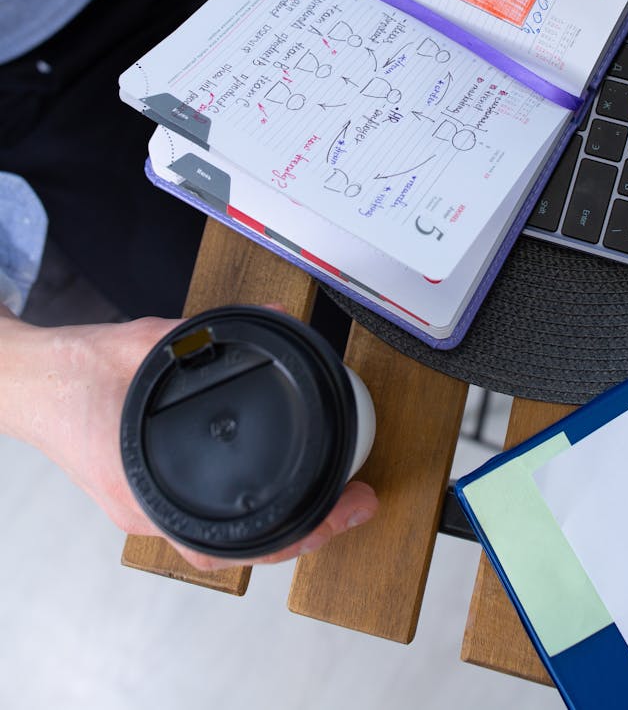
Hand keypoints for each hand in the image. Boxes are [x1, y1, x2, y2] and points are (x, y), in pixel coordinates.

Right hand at [0, 309, 376, 569]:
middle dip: (303, 539)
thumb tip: (277, 316)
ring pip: (219, 544)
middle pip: (236, 553)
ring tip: (329, 508)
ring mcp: (142, 508)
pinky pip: (201, 520)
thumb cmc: (72, 373)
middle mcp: (145, 511)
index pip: (228, 544)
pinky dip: (244, 516)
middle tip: (354, 508)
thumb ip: (214, 331)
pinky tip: (273, 496)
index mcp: (145, 489)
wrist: (27, 380)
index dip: (295, 538)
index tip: (343, 512)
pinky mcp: (140, 492)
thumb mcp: (151, 342)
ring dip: (276, 534)